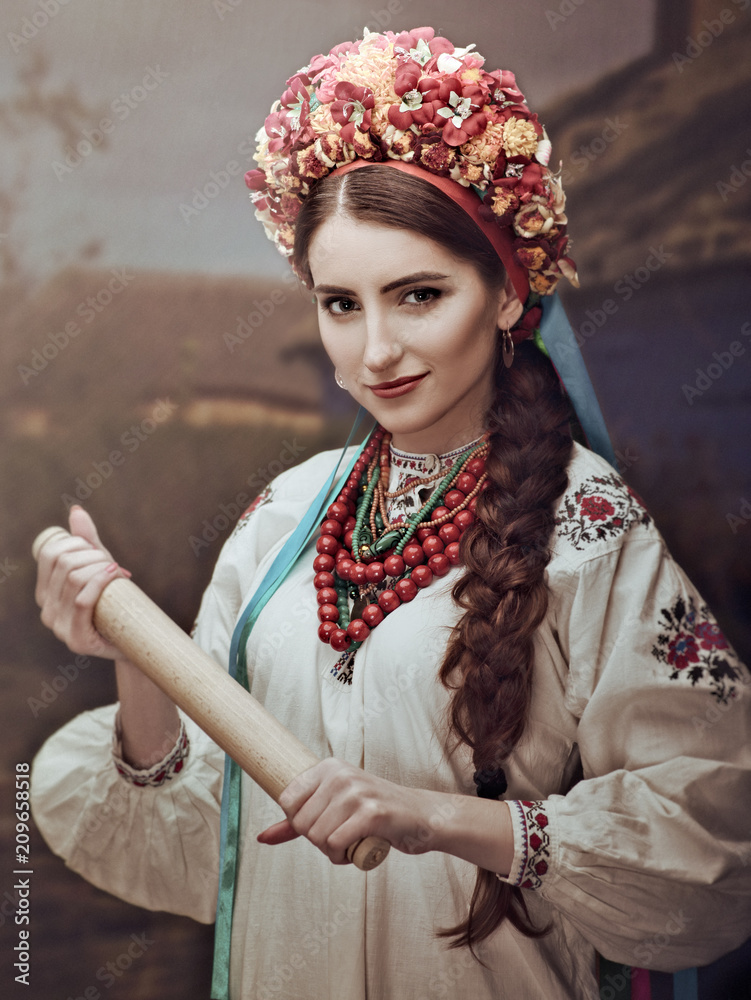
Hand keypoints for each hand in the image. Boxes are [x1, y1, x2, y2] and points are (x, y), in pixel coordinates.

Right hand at [35, 505, 130, 658]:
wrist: (136, 639)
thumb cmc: (116, 601)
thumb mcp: (100, 567)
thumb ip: (86, 541)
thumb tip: (76, 511)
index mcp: (46, 590)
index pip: (49, 552)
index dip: (76, 542)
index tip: (96, 550)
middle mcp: (47, 609)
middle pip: (64, 563)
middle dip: (93, 555)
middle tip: (111, 563)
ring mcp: (59, 626)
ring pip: (75, 579)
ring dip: (101, 567)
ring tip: (116, 571)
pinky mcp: (76, 640)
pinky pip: (83, 601)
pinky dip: (100, 582)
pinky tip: (115, 575)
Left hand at [257, 758, 514, 873]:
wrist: (421, 817)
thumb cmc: (374, 814)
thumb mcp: (334, 808)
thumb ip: (295, 822)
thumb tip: (262, 837)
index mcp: (327, 768)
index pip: (287, 802)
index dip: (301, 823)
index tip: (324, 823)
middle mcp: (340, 775)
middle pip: (302, 824)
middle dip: (319, 841)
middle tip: (342, 837)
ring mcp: (357, 792)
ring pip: (318, 837)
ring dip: (333, 852)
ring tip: (352, 843)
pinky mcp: (372, 813)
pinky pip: (337, 844)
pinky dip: (344, 856)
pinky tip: (359, 849)